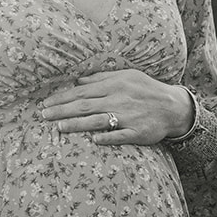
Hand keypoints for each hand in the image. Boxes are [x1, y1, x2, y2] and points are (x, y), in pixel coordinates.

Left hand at [40, 70, 193, 146]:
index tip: (46, 103)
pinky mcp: (137, 132)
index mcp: (114, 85)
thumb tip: (78, 81)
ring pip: (98, 121)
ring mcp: (128, 117)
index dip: (63, 98)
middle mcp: (118, 100)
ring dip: (78, 124)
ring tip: (59, 128)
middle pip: (85, 106)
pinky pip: (120, 136)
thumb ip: (101, 78)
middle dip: (62, 111)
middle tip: (44, 116)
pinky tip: (93, 140)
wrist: (172, 106)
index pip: (82, 91)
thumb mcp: (125, 76)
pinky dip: (107, 137)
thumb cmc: (145, 89)